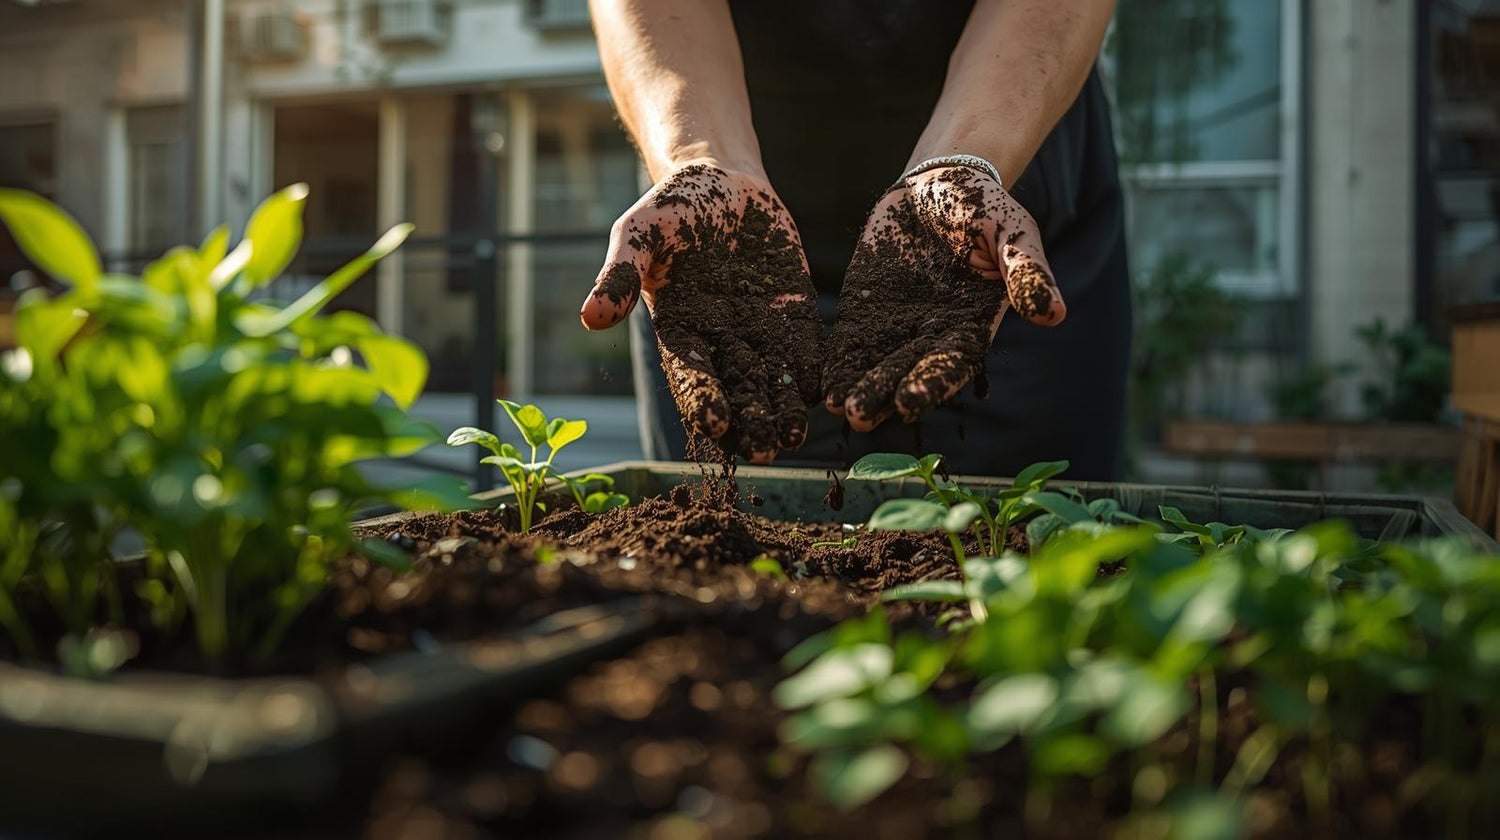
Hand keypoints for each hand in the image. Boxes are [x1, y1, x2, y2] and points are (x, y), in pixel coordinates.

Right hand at [580, 162, 821, 462]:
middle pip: (738, 388)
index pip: (691, 373)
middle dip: (751, 418)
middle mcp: (721, 339)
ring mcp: (760, 328)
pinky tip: (826, 392)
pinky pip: (806, 347)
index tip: (716, 425)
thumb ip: (621, 274)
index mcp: (681, 329)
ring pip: (774, 377)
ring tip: (796, 434)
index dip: (704, 399)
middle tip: (766, 448)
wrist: (722, 178)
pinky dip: (815, 370)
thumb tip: (590, 318)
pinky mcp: (793, 311)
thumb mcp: (639, 233)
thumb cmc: (671, 208)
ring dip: (785, 407)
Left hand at [823, 166, 1065, 430]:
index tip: (908, 400)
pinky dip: (837, 364)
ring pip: (875, 366)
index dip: (929, 382)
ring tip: (839, 409)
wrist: (935, 182)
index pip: (950, 362)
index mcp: (971, 324)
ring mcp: (896, 327)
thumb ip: (1026, 271)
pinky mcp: (865, 312)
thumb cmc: (981, 206)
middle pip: (906, 372)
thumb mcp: (1012, 230)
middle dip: (883, 394)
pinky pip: (849, 343)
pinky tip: (823, 386)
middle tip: (862, 415)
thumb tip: (1054, 314)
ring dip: (858, 388)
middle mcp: (932, 335)